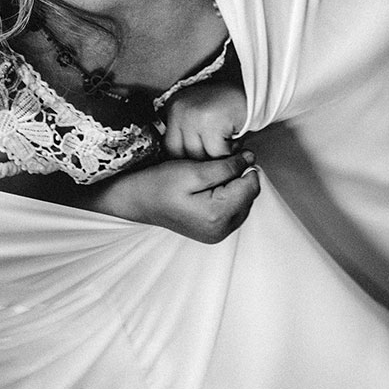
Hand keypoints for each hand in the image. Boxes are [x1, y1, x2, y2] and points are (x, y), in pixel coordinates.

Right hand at [90, 152, 259, 243]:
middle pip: (249, 196)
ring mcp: (217, 234)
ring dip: (233, 187)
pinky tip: (209, 188)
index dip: (244, 166)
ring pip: (242, 203)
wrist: (137, 200)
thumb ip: (226, 166)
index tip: (231, 154)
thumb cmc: (160, 184)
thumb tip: (251, 159)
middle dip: (239, 177)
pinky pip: (231, 211)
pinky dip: (226, 197)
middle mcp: (221, 230)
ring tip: (211, 175)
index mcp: (218, 215)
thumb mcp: (193, 170)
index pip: (251, 186)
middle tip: (217, 164)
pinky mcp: (212, 233)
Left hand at [163, 81, 246, 159]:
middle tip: (218, 154)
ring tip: (228, 143)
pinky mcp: (209, 121)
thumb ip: (188, 135)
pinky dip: (229, 150)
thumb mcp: (199, 116)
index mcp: (173, 108)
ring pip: (199, 155)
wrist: (253, 91)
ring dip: (217, 156)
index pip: (170, 147)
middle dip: (202, 160)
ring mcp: (192, 115)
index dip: (186, 159)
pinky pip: (216, 151)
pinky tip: (235, 139)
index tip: (199, 164)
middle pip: (182, 154)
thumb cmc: (227, 107)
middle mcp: (179, 109)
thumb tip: (181, 165)